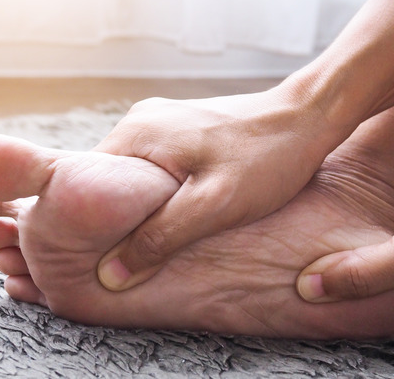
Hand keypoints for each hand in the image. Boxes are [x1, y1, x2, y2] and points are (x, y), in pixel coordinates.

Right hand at [95, 87, 337, 290]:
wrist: (311, 117)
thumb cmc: (269, 158)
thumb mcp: (214, 206)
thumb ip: (160, 238)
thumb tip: (109, 275)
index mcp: (136, 134)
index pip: (82, 188)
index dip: (87, 229)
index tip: (98, 260)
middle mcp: (141, 122)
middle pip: (106, 185)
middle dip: (115, 221)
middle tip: (133, 258)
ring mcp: (163, 122)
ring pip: (134, 179)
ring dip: (141, 209)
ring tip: (160, 239)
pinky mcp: (184, 129)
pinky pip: (156, 169)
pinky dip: (160, 194)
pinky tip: (182, 213)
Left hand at [297, 116, 393, 332]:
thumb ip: (366, 272)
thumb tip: (309, 289)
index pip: (385, 314)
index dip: (348, 296)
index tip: (307, 278)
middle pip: (388, 285)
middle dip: (356, 268)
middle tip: (311, 253)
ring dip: (370, 242)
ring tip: (329, 231)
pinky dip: (389, 224)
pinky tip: (363, 211)